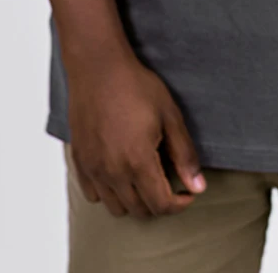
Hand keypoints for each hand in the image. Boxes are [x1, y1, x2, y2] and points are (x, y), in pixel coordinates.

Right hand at [66, 49, 206, 218]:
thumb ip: (184, 154)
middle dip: (159, 203)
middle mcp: (112, 172)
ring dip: (134, 201)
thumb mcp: (170, 115)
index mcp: (138, 162)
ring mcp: (93, 168)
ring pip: (115, 207)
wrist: (98, 67)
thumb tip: (198, 186)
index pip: (160, 205)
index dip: (179, 205)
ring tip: (144, 178)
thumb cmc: (135, 86)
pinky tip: (119, 173)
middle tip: (169, 184)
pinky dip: (108, 192)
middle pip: (139, 211)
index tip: (187, 194)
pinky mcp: (79, 161)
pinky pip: (93, 194)